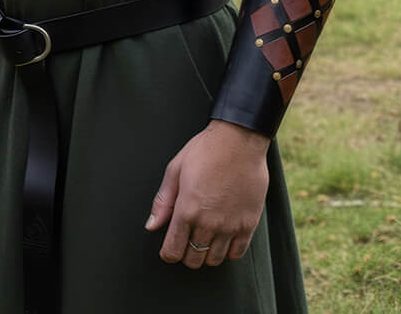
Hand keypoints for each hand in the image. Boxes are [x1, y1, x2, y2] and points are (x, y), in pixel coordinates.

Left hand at [144, 120, 268, 268]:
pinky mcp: (248, 224)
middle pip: (193, 259)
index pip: (173, 251)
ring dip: (207, 253)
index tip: (170, 246)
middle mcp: (208, 223)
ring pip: (214, 260)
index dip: (169, 252)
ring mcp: (230, 225)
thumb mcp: (176, 169)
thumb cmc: (206, 150)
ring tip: (206, 238)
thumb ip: (163, 201)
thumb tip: (151, 225)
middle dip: (186, 253)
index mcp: (187, 210)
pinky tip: (224, 237)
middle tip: (188, 240)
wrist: (239, 140)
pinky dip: (228, 251)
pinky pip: (237, 253)